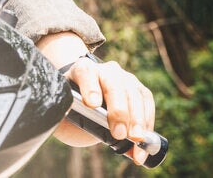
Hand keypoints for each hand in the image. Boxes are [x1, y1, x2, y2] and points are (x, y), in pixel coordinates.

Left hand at [37, 31, 156, 165]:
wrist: (84, 100)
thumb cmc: (73, 107)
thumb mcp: (65, 112)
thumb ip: (68, 118)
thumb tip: (73, 128)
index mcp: (82, 71)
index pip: (86, 73)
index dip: (89, 87)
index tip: (91, 104)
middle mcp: (105, 70)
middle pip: (115, 84)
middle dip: (118, 110)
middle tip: (118, 134)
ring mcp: (124, 78)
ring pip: (134, 94)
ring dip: (137, 120)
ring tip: (135, 140)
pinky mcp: (138, 89)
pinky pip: (147, 103)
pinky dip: (147, 125)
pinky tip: (143, 143)